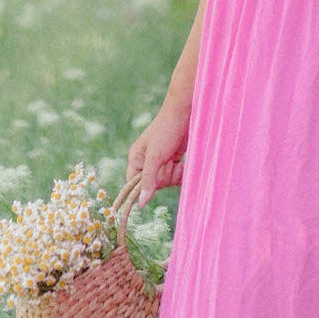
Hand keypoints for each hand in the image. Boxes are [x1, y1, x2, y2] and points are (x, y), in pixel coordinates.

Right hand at [118, 97, 189, 212]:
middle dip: (162, 176)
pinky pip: (175, 177)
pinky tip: (182, 163)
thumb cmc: (166, 130)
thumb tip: (140, 203)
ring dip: (173, 173)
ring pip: (165, 182)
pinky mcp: (173, 160)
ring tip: (175, 159)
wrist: (186, 113)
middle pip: (152, 185)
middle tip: (167, 161)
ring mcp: (160, 161)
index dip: (142, 187)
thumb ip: (148, 180)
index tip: (155, 181)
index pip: (132, 183)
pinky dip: (180, 173)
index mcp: (136, 158)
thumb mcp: (155, 156)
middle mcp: (146, 161)